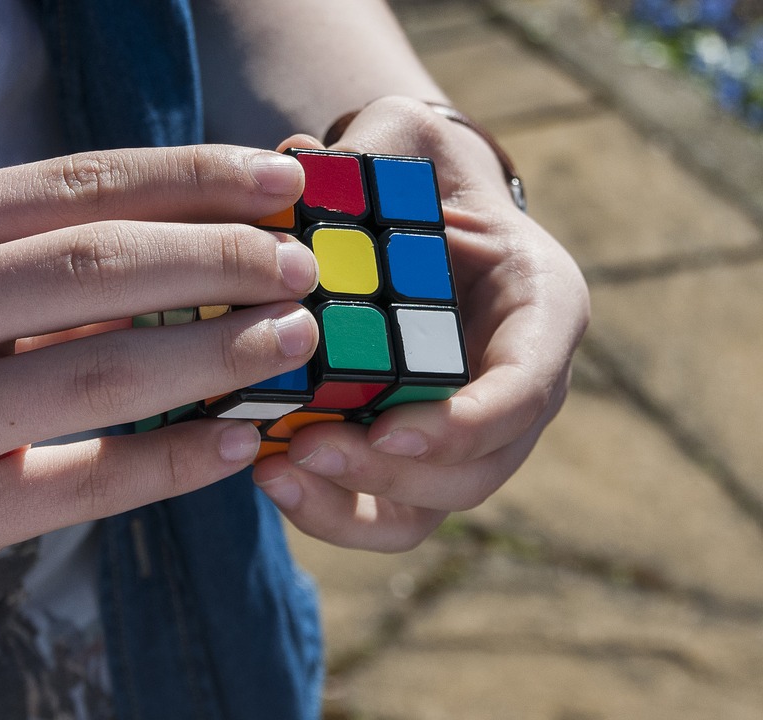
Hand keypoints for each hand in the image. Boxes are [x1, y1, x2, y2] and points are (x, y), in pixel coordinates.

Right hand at [0, 145, 322, 615]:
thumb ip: (7, 259)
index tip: (276, 180)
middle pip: (104, 264)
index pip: (81, 183)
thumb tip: (162, 251)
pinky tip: (235, 443)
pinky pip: (86, 480)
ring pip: (106, 368)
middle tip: (302, 266)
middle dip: (225, 257)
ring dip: (218, 352)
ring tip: (291, 340)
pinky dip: (174, 460)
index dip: (196, 177)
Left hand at [251, 96, 589, 551]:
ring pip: (431, 506)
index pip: (527, 386)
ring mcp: (466, 430)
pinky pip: (382, 510)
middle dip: (396, 475)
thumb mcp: (404, 141)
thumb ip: (372, 147)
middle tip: (311, 449)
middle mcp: (517, 383)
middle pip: (480, 468)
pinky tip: (268, 476)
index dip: (467, 422)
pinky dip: (329, 509)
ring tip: (277, 471)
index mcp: (541, 306)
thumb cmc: (414, 172)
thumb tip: (293, 169)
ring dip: (355, 504)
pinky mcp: (410, 455)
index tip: (390, 433)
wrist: (409, 215)